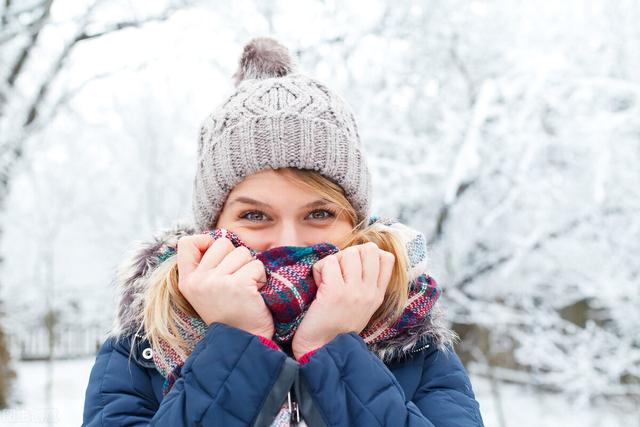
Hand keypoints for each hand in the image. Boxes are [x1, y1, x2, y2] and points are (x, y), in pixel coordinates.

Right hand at [176, 234, 274, 338]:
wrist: (243, 341)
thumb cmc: (229, 313)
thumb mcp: (206, 291)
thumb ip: (206, 266)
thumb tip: (216, 239)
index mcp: (187, 281)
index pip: (186, 242)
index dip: (205, 242)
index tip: (218, 259)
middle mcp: (199, 280)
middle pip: (223, 243)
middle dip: (236, 258)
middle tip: (237, 281)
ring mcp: (217, 282)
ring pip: (242, 252)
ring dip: (250, 268)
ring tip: (246, 289)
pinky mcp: (238, 285)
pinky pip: (256, 265)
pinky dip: (261, 278)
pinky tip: (255, 294)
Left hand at [291, 242, 394, 358]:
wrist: (322, 350)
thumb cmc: (336, 327)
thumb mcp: (362, 308)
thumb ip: (366, 285)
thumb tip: (360, 257)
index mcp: (378, 295)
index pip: (387, 258)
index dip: (367, 255)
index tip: (353, 267)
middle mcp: (369, 292)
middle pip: (369, 250)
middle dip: (350, 254)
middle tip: (338, 271)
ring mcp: (354, 291)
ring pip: (348, 253)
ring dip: (333, 261)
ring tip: (327, 279)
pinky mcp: (335, 292)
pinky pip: (328, 263)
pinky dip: (319, 270)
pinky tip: (318, 285)